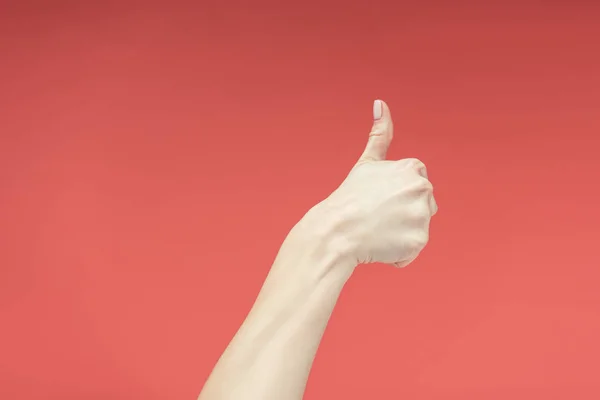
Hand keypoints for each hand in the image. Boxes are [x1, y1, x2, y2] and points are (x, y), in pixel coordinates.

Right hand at [310, 100, 437, 267]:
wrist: (336, 230)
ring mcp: (422, 216)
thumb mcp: (367, 162)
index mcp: (414, 169)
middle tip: (376, 216)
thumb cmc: (349, 197)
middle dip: (401, 214)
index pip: (415, 186)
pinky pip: (411, 250)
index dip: (394, 195)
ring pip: (417, 229)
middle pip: (421, 207)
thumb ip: (381, 133)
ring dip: (399, 234)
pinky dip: (398, 253)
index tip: (377, 198)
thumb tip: (380, 102)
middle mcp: (423, 189)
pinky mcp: (419, 240)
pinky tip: (379, 245)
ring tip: (377, 230)